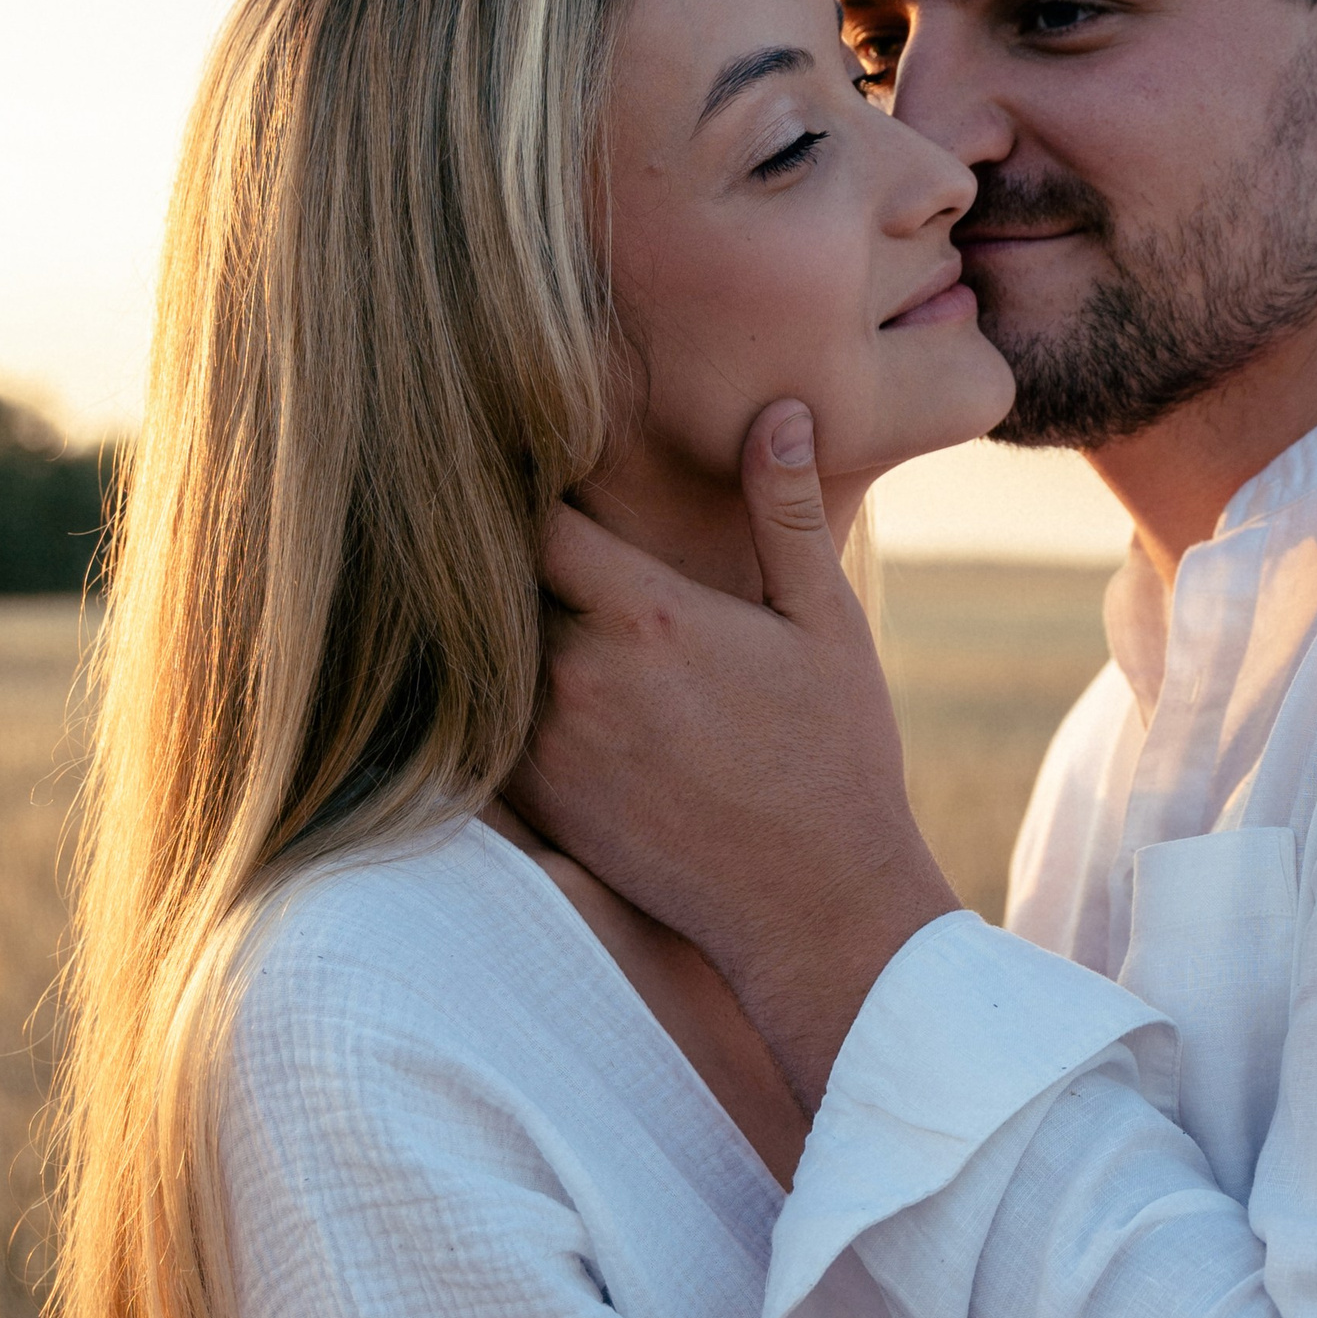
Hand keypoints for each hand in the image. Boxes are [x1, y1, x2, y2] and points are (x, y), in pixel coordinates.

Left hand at [505, 405, 959, 1104]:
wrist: (815, 908)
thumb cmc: (836, 759)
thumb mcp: (826, 626)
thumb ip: (787, 515)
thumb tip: (777, 409)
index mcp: (652, 616)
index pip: (540, 517)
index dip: (532, 488)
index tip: (534, 470)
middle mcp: (584, 676)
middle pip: (498, 582)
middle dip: (502, 557)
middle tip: (489, 521)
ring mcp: (552, 745)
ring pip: (481, 656)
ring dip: (491, 629)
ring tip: (485, 596)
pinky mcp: (541, 804)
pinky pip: (480, 727)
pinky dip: (486, 698)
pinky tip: (501, 681)